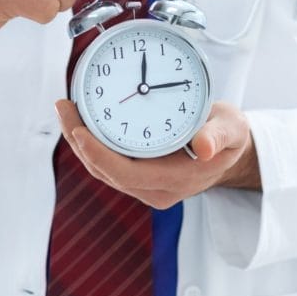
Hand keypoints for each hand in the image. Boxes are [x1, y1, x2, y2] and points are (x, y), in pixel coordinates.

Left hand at [55, 100, 260, 209]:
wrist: (227, 150)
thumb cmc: (228, 135)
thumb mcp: (232, 128)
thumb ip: (219, 135)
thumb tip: (204, 147)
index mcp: (177, 180)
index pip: (127, 174)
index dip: (98, 155)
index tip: (79, 130)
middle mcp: (156, 189)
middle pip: (106, 171)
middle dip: (79, 142)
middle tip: (64, 106)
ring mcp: (144, 185)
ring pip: (102, 168)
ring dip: (79, 141)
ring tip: (66, 108)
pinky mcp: (137, 175)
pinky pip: (107, 161)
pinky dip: (90, 141)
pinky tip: (80, 118)